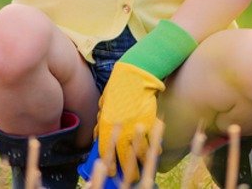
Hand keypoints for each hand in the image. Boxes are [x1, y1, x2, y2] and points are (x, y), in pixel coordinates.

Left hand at [96, 62, 163, 182]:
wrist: (136, 74)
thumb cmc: (118, 86)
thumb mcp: (104, 103)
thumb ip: (100, 120)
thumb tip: (96, 135)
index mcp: (105, 123)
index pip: (105, 149)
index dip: (108, 164)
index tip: (112, 172)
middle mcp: (120, 127)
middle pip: (122, 155)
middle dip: (127, 169)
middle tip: (130, 178)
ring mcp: (135, 125)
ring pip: (139, 151)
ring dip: (142, 161)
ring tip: (144, 168)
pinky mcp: (150, 121)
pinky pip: (152, 140)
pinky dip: (154, 147)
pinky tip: (155, 152)